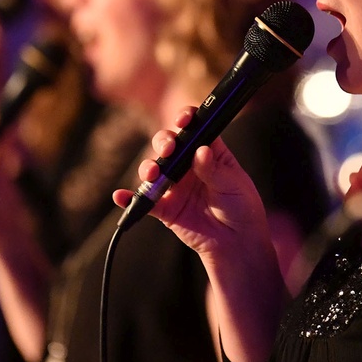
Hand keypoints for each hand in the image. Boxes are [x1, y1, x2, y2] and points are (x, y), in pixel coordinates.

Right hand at [112, 107, 271, 260]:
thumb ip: (214, 169)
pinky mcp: (165, 208)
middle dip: (163, 142)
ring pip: (154, 169)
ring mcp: (174, 185)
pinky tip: (121, 196)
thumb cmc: (241, 207)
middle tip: (168, 149)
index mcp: (208, 152)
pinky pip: (144, 200)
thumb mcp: (234, 184)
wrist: (237, 242)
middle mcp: (187, 165)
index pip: (193, 129)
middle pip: (167, 144)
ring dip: (148, 168)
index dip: (185, 119)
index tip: (183, 120)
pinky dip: (130, 198)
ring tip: (153, 174)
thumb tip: (200, 151)